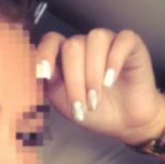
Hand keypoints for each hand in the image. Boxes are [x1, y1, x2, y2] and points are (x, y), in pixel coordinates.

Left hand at [37, 29, 164, 142]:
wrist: (123, 123)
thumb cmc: (92, 111)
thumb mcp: (62, 101)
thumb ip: (46, 84)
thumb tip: (32, 72)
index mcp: (65, 56)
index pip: (51, 41)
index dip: (45, 53)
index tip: (44, 74)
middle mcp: (85, 45)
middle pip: (72, 46)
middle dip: (74, 80)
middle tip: (80, 107)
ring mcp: (108, 42)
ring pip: (95, 40)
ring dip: (93, 74)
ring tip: (95, 99)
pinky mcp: (132, 45)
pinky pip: (122, 40)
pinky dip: (114, 60)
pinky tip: (110, 80)